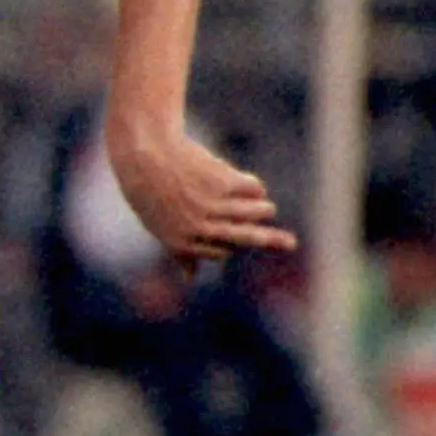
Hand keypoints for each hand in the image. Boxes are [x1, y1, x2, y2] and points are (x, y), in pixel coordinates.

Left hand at [106, 119, 295, 265]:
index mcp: (181, 242)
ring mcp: (211, 205)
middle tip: (291, 243)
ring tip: (266, 208)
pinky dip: (255, 188)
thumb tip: (190, 279)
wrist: (144, 156)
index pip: (220, 252)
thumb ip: (180, 253)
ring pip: (255, 212)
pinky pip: (254, 189)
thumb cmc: (150, 194)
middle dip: (270, 240)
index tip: (228, 240)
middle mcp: (198, 227)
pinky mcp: (223, 183)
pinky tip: (248, 185)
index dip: (227, 245)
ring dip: (263, 209)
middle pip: (245, 237)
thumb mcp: (160, 227)